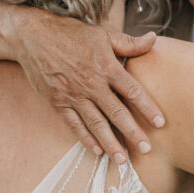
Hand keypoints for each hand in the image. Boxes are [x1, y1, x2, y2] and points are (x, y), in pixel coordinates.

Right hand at [14, 10, 163, 162]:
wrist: (33, 35)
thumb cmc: (71, 33)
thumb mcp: (103, 34)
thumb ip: (129, 42)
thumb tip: (154, 39)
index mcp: (106, 66)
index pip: (132, 91)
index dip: (147, 107)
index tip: (160, 123)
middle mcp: (91, 84)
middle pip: (116, 113)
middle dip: (132, 133)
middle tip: (146, 150)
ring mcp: (73, 95)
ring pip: (96, 124)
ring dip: (110, 143)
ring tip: (122, 159)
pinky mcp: (58, 102)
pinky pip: (74, 124)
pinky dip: (85, 139)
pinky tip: (97, 150)